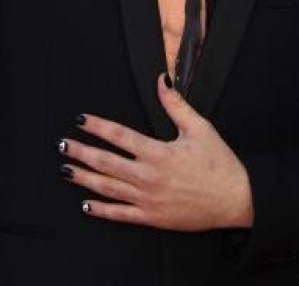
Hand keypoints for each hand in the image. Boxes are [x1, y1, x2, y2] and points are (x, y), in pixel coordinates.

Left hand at [59, 73, 254, 231]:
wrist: (236, 199)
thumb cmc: (220, 163)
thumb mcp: (200, 128)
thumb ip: (176, 105)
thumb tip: (162, 80)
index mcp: (159, 152)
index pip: (120, 136)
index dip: (98, 127)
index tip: (81, 121)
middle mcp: (149, 176)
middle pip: (106, 163)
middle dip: (81, 153)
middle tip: (62, 146)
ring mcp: (148, 199)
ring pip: (108, 188)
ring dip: (84, 178)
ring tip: (65, 171)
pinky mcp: (152, 217)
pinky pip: (120, 214)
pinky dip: (101, 210)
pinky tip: (86, 204)